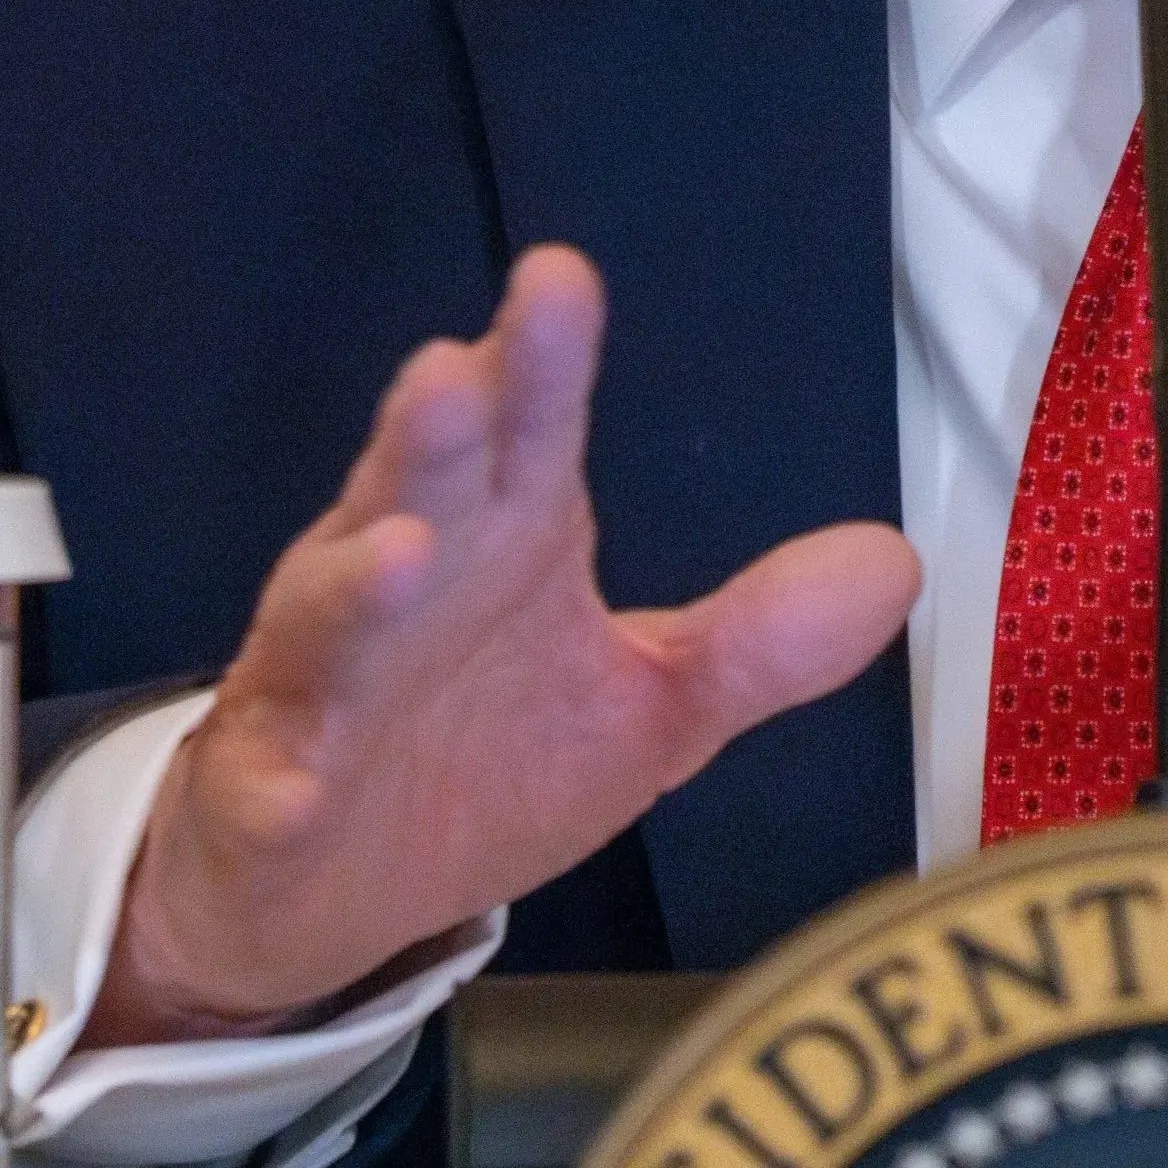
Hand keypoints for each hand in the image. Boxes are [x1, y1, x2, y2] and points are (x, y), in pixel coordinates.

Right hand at [99, 247, 919, 1038]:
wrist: (322, 889)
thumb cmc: (486, 764)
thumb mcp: (649, 710)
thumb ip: (757, 641)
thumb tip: (897, 561)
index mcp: (500, 542)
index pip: (526, 434)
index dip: (541, 363)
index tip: (562, 279)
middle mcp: (402, 584)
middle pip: (421, 491)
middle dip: (437, 434)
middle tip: (459, 366)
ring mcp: (327, 686)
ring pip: (332, 617)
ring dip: (356, 580)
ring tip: (399, 545)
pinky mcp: (271, 791)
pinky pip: (271, 775)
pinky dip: (281, 765)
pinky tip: (295, 764)